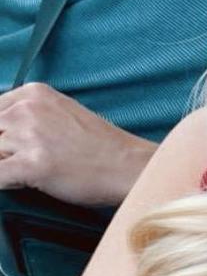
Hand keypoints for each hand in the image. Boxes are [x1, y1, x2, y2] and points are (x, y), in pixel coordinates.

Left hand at [0, 83, 157, 205]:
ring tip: (33, 171)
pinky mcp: (31, 164)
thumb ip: (24, 116)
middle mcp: (28, 108)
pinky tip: (26, 180)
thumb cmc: (96, 144)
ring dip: (7, 167)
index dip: (2, 133)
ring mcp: (29, 135)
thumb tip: (1, 133)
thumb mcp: (59, 113)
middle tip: (28, 157)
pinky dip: (5, 182)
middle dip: (4, 151)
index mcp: (33, 92)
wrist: (125, 163)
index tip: (14, 145)